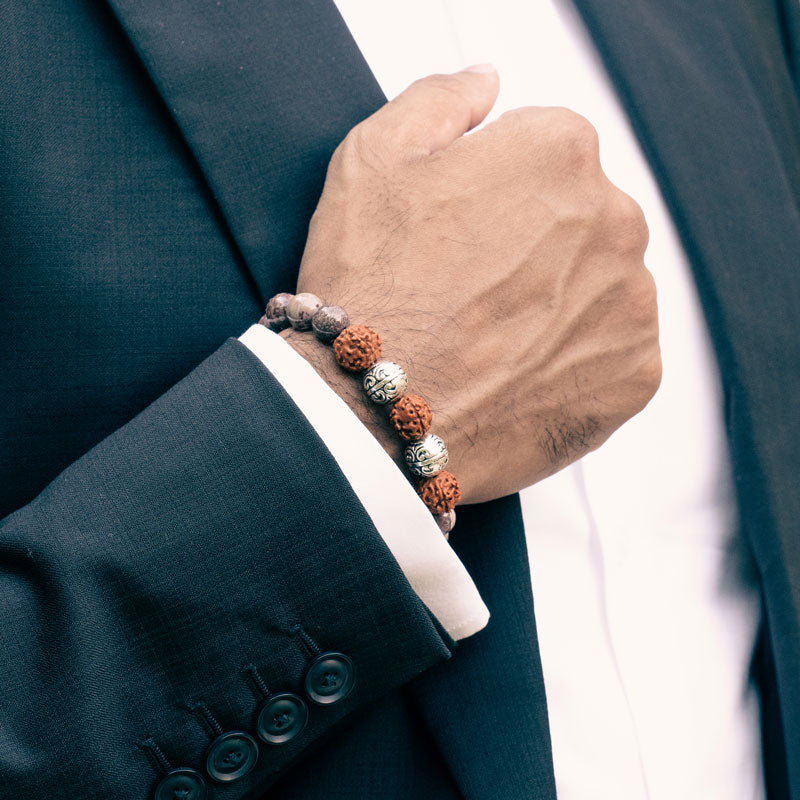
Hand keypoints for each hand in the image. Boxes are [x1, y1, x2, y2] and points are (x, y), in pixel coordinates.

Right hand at [286, 67, 660, 504]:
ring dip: (558, 304)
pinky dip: (573, 363)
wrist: (377, 413)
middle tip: (469, 292)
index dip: (490, 195)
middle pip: (579, 221)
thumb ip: (442, 99)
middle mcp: (615, 219)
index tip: (457, 235)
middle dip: (532, 246)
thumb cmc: (370, 288)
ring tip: (491, 338)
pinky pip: (611, 354)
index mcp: (559, 152)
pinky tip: (518, 373)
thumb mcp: (373, 157)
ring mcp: (632, 303)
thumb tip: (486, 81)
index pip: (544, 154)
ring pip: (599, 288)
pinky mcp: (633, 375)